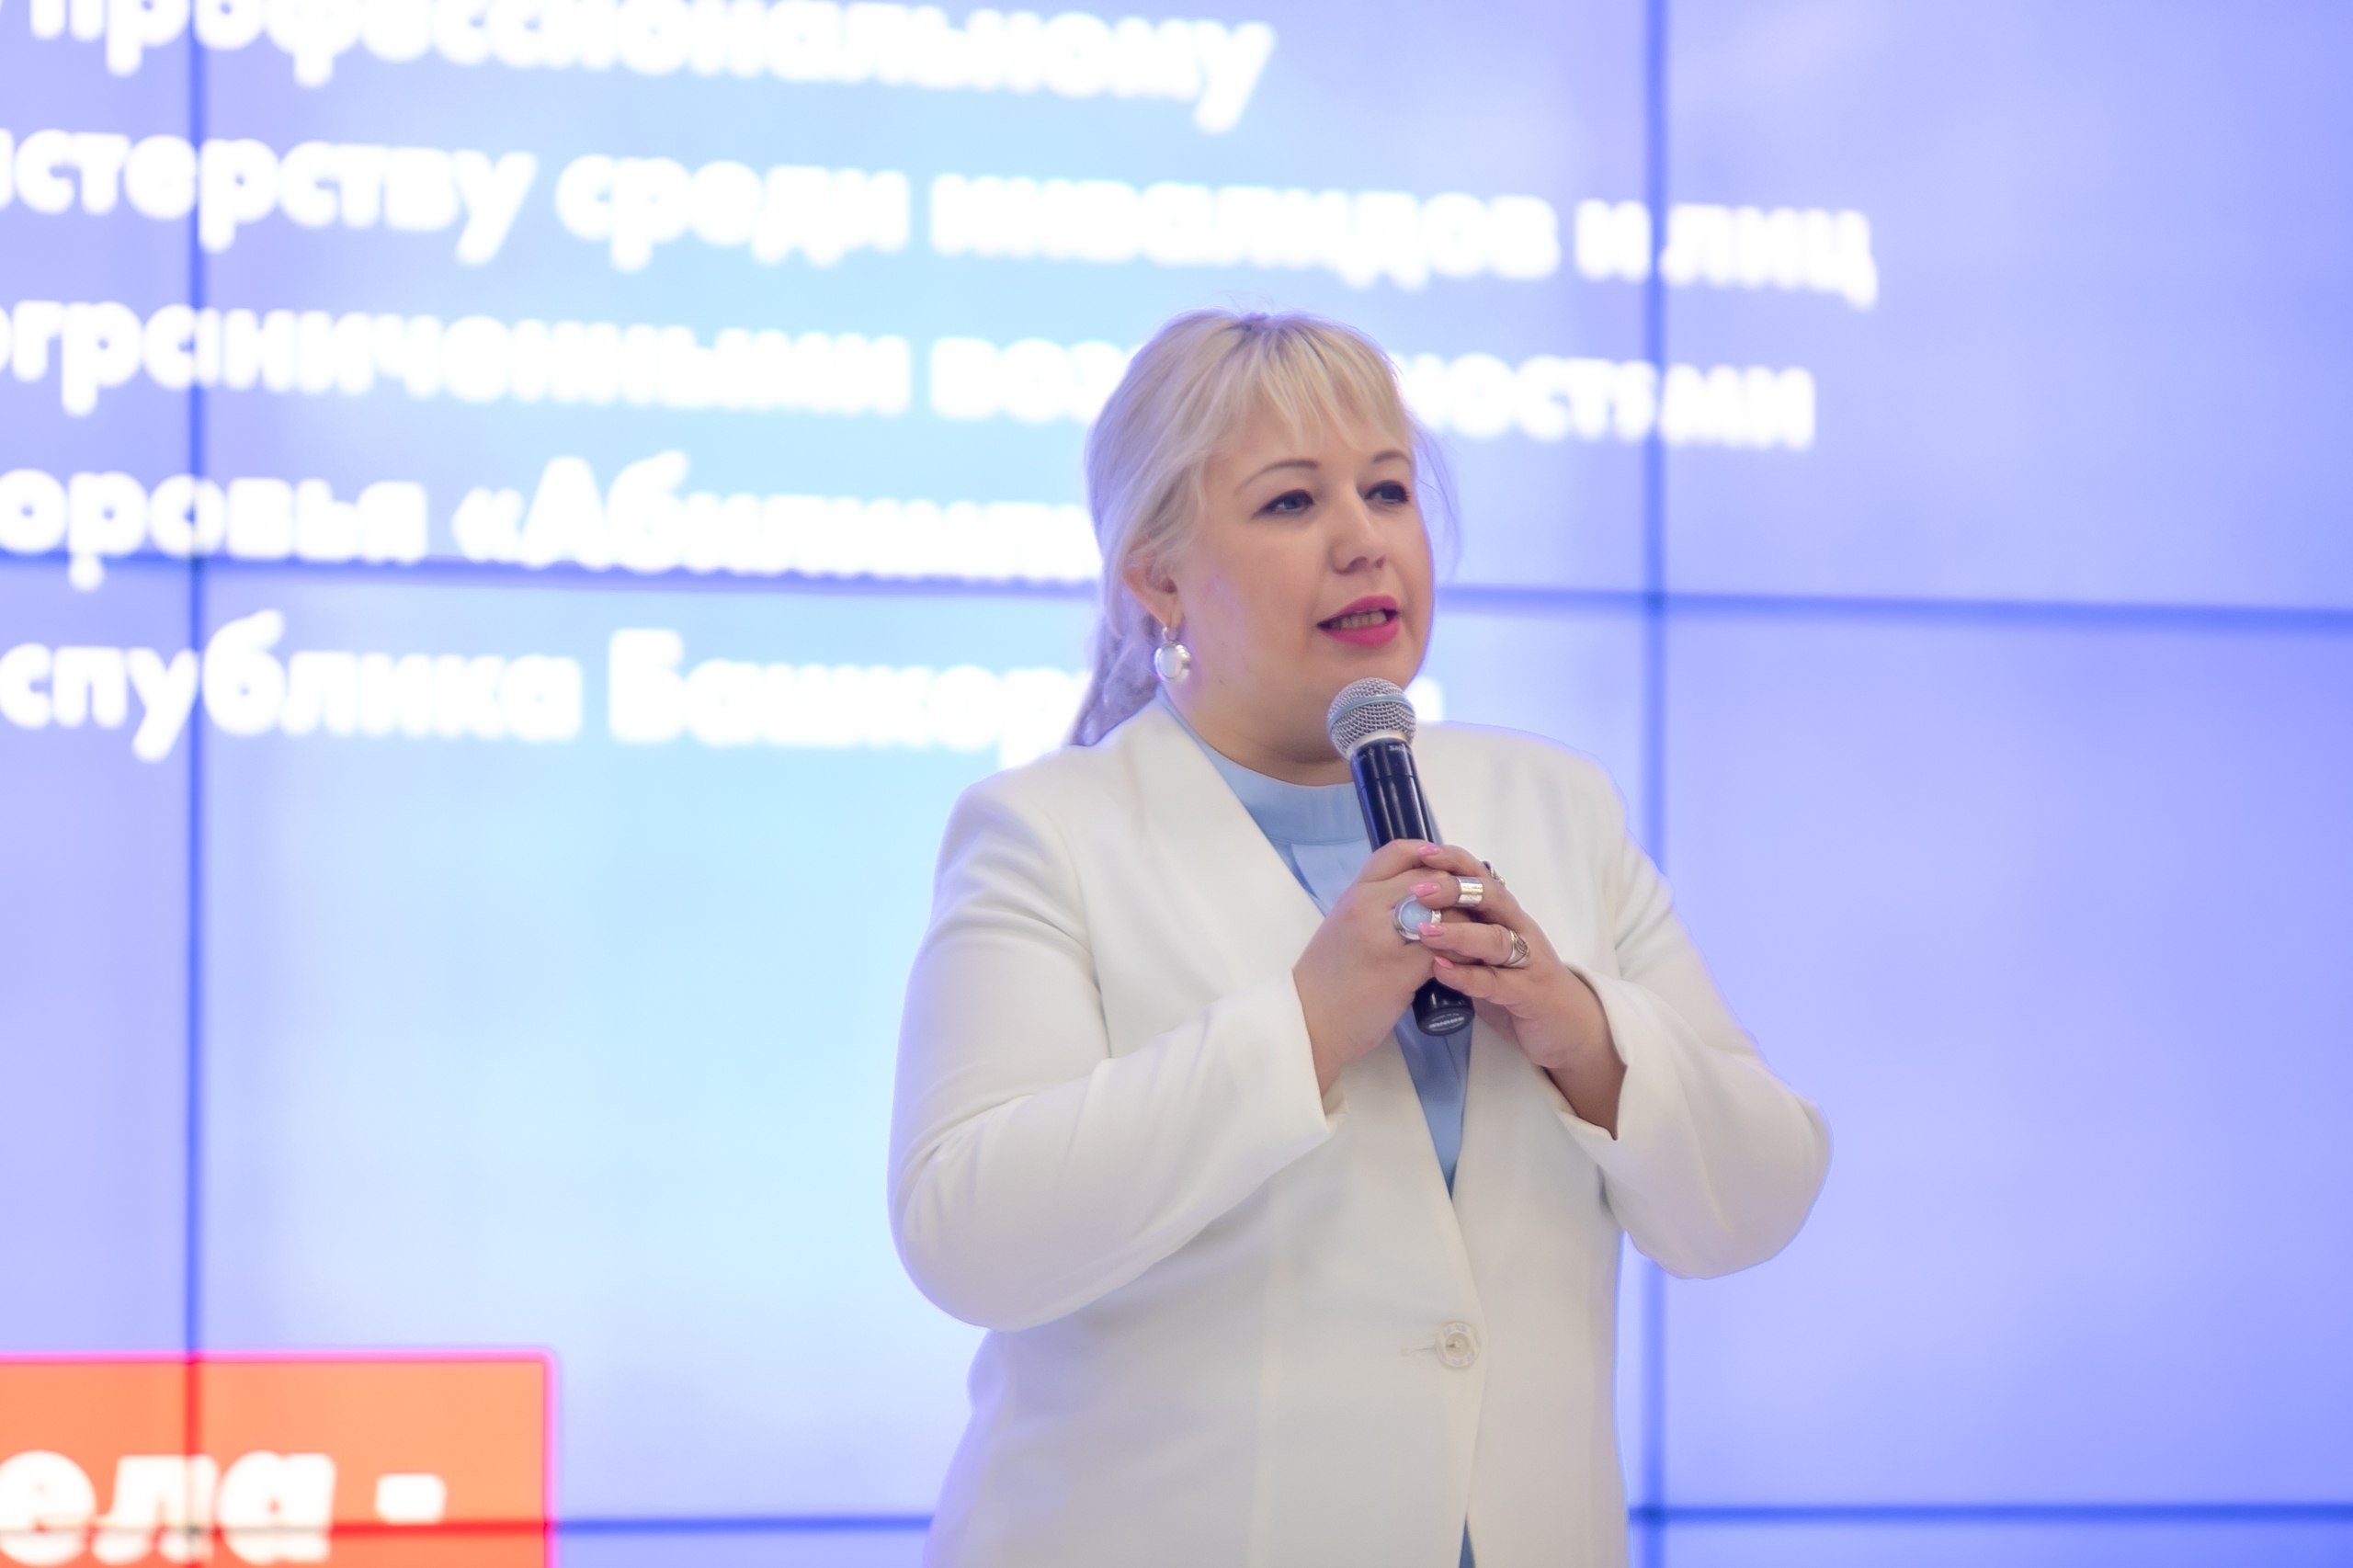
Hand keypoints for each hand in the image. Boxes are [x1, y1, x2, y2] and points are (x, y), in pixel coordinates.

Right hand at [1291, 838, 1454, 1094]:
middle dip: (1458, 888)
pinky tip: (1469, 960)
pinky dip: (1464, 950)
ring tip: (1475, 933)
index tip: (1447, 870)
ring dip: (1467, 919)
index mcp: (1354, 893)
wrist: (1308, 1021)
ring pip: (1445, 908)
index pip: (1399, 852)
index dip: (1430, 855)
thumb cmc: (1326, 978)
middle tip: (1473, 905)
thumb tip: (1415, 897)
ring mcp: (1386, 936)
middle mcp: (1369, 906)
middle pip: (1431, 876)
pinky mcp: (1403, 969)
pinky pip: (1447, 947)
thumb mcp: (1344, 927)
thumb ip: (1375, 907)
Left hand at [1407, 844, 1625, 1135]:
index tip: (1420, 851)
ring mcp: (1528, 961)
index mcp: (1506, 915)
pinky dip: (1467, 976)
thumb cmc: (1519, 986)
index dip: (1452, 862)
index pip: (1480, 877)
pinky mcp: (1530, 994)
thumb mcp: (1486, 955)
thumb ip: (1459, 934)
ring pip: (1494, 938)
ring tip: (1424, 932)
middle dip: (1453, 889)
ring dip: (1458, 933)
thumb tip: (1413, 915)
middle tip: (1418, 889)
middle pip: (1490, 897)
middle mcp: (1519, 930)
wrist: (1569, 1028)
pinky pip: (1497, 982)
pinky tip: (1441, 971)